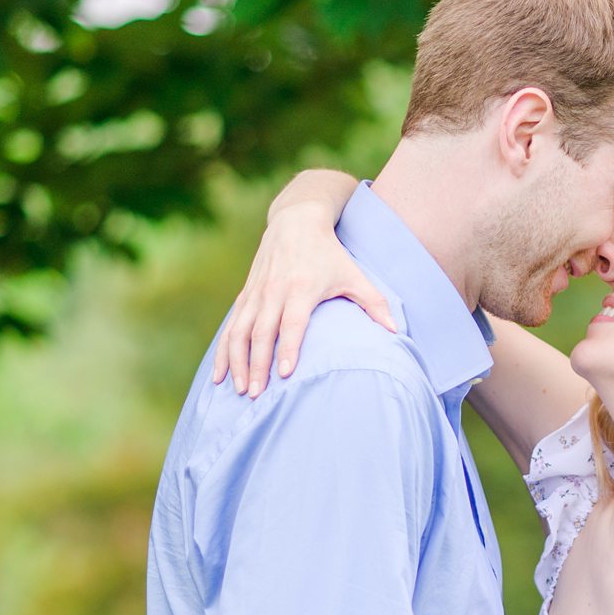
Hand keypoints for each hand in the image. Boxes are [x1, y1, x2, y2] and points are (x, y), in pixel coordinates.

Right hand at [210, 169, 396, 396]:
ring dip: (236, 361)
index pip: (292, 323)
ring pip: (239, 331)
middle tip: (255, 394)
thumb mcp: (354, 274)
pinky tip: (219, 374)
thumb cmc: (330, 253)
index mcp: (301, 288)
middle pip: (261, 333)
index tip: (284, 374)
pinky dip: (223, 351)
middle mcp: (274, 291)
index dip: (288, 348)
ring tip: (236, 389)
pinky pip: (230, 326)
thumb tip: (394, 330)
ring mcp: (256, 293)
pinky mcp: (246, 295)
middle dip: (257, 364)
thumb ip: (374, 303)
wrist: (296, 220)